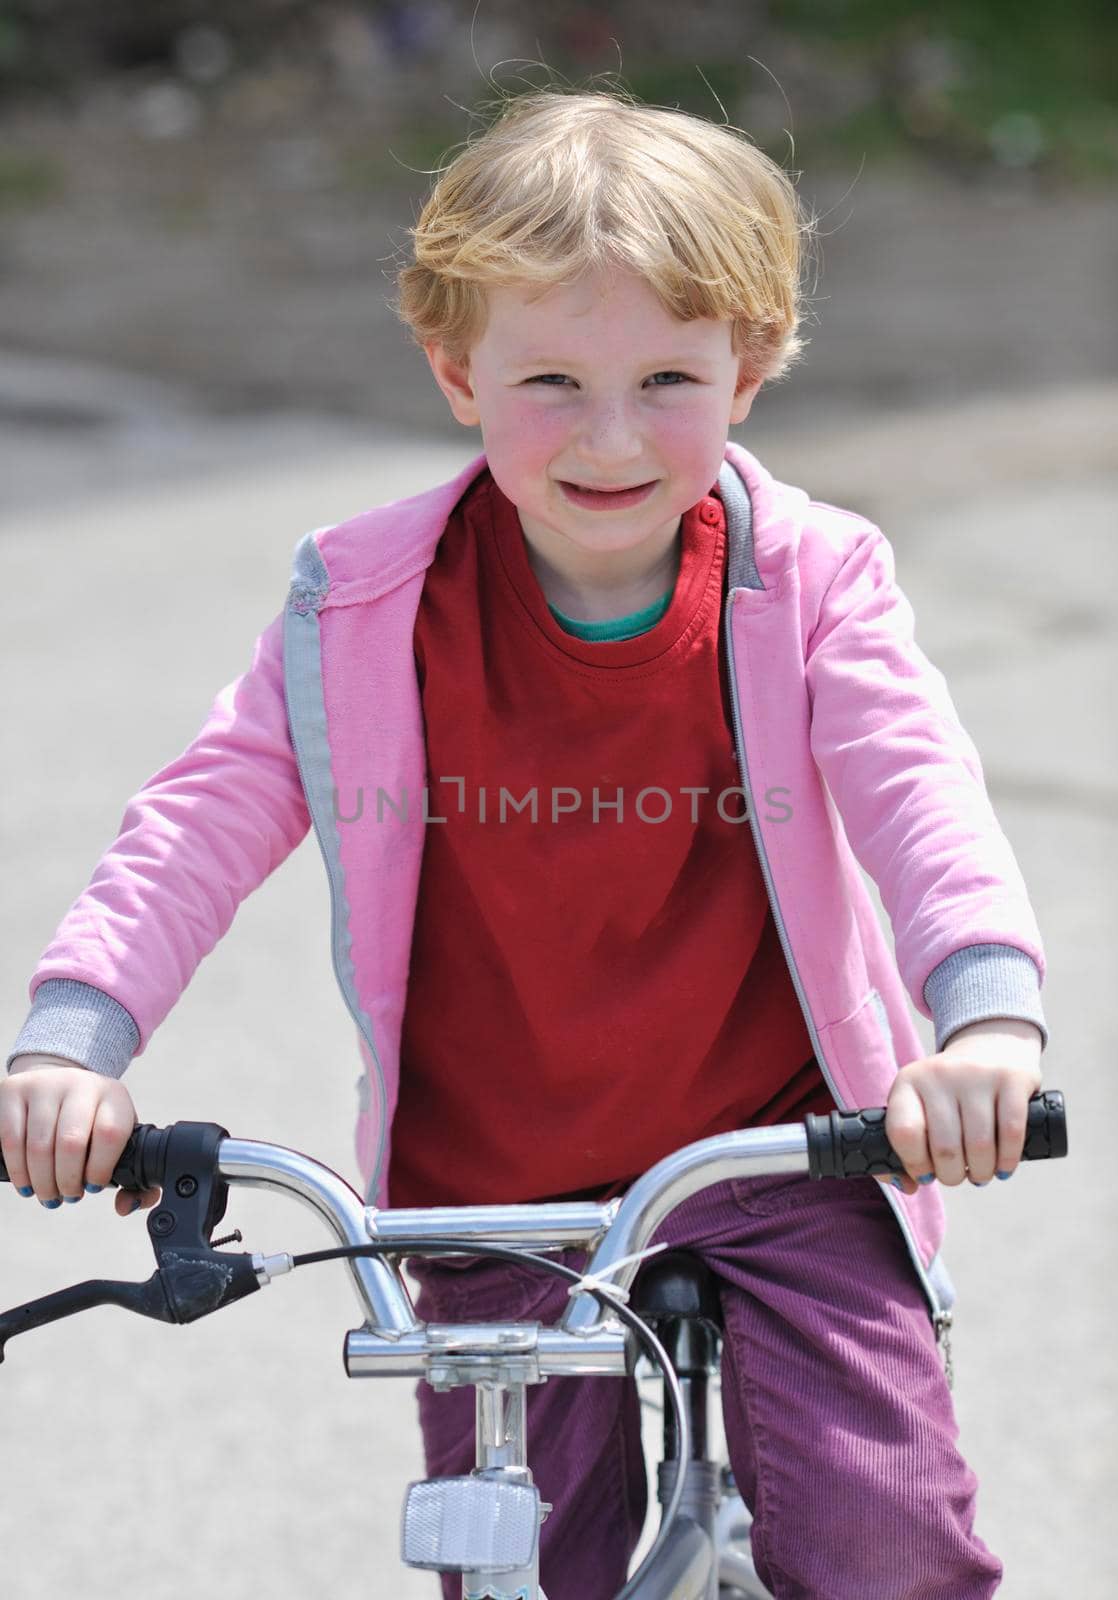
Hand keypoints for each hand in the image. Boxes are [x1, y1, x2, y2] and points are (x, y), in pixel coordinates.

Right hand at [1, 1056, 160, 1215]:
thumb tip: (125, 1206)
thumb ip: (133, 1179)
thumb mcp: (117, 1138)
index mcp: (113, 1096)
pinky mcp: (14, 1091)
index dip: (100, 1169)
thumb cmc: (90, 1123)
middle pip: (71, 1143)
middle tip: (68, 1196)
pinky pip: (11, 1139)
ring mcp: (44, 1085)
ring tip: (48, 1194)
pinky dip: (18, 1170)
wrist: (56, 1086)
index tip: (93, 1186)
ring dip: (42, 1182)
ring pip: (39, 1146)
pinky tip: (27, 1183)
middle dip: (68, 1182)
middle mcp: (80, 1085)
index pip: (111, 1134)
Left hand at [880, 1020, 1042, 1196]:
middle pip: (945, 1148)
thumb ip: (903, 1146)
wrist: (989, 1045)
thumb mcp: (917, 1105)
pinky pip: (1011, 1133)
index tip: (925, 1173)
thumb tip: (906, 1186)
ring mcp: (976, 1074)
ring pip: (980, 1146)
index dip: (915, 1164)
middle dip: (952, 1175)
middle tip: (958, 1175)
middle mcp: (939, 1074)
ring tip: (980, 1173)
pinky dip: (1007, 1160)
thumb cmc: (947, 1092)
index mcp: (908, 1082)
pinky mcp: (1011, 1078)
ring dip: (981, 1172)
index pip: (904, 1133)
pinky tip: (1002, 1167)